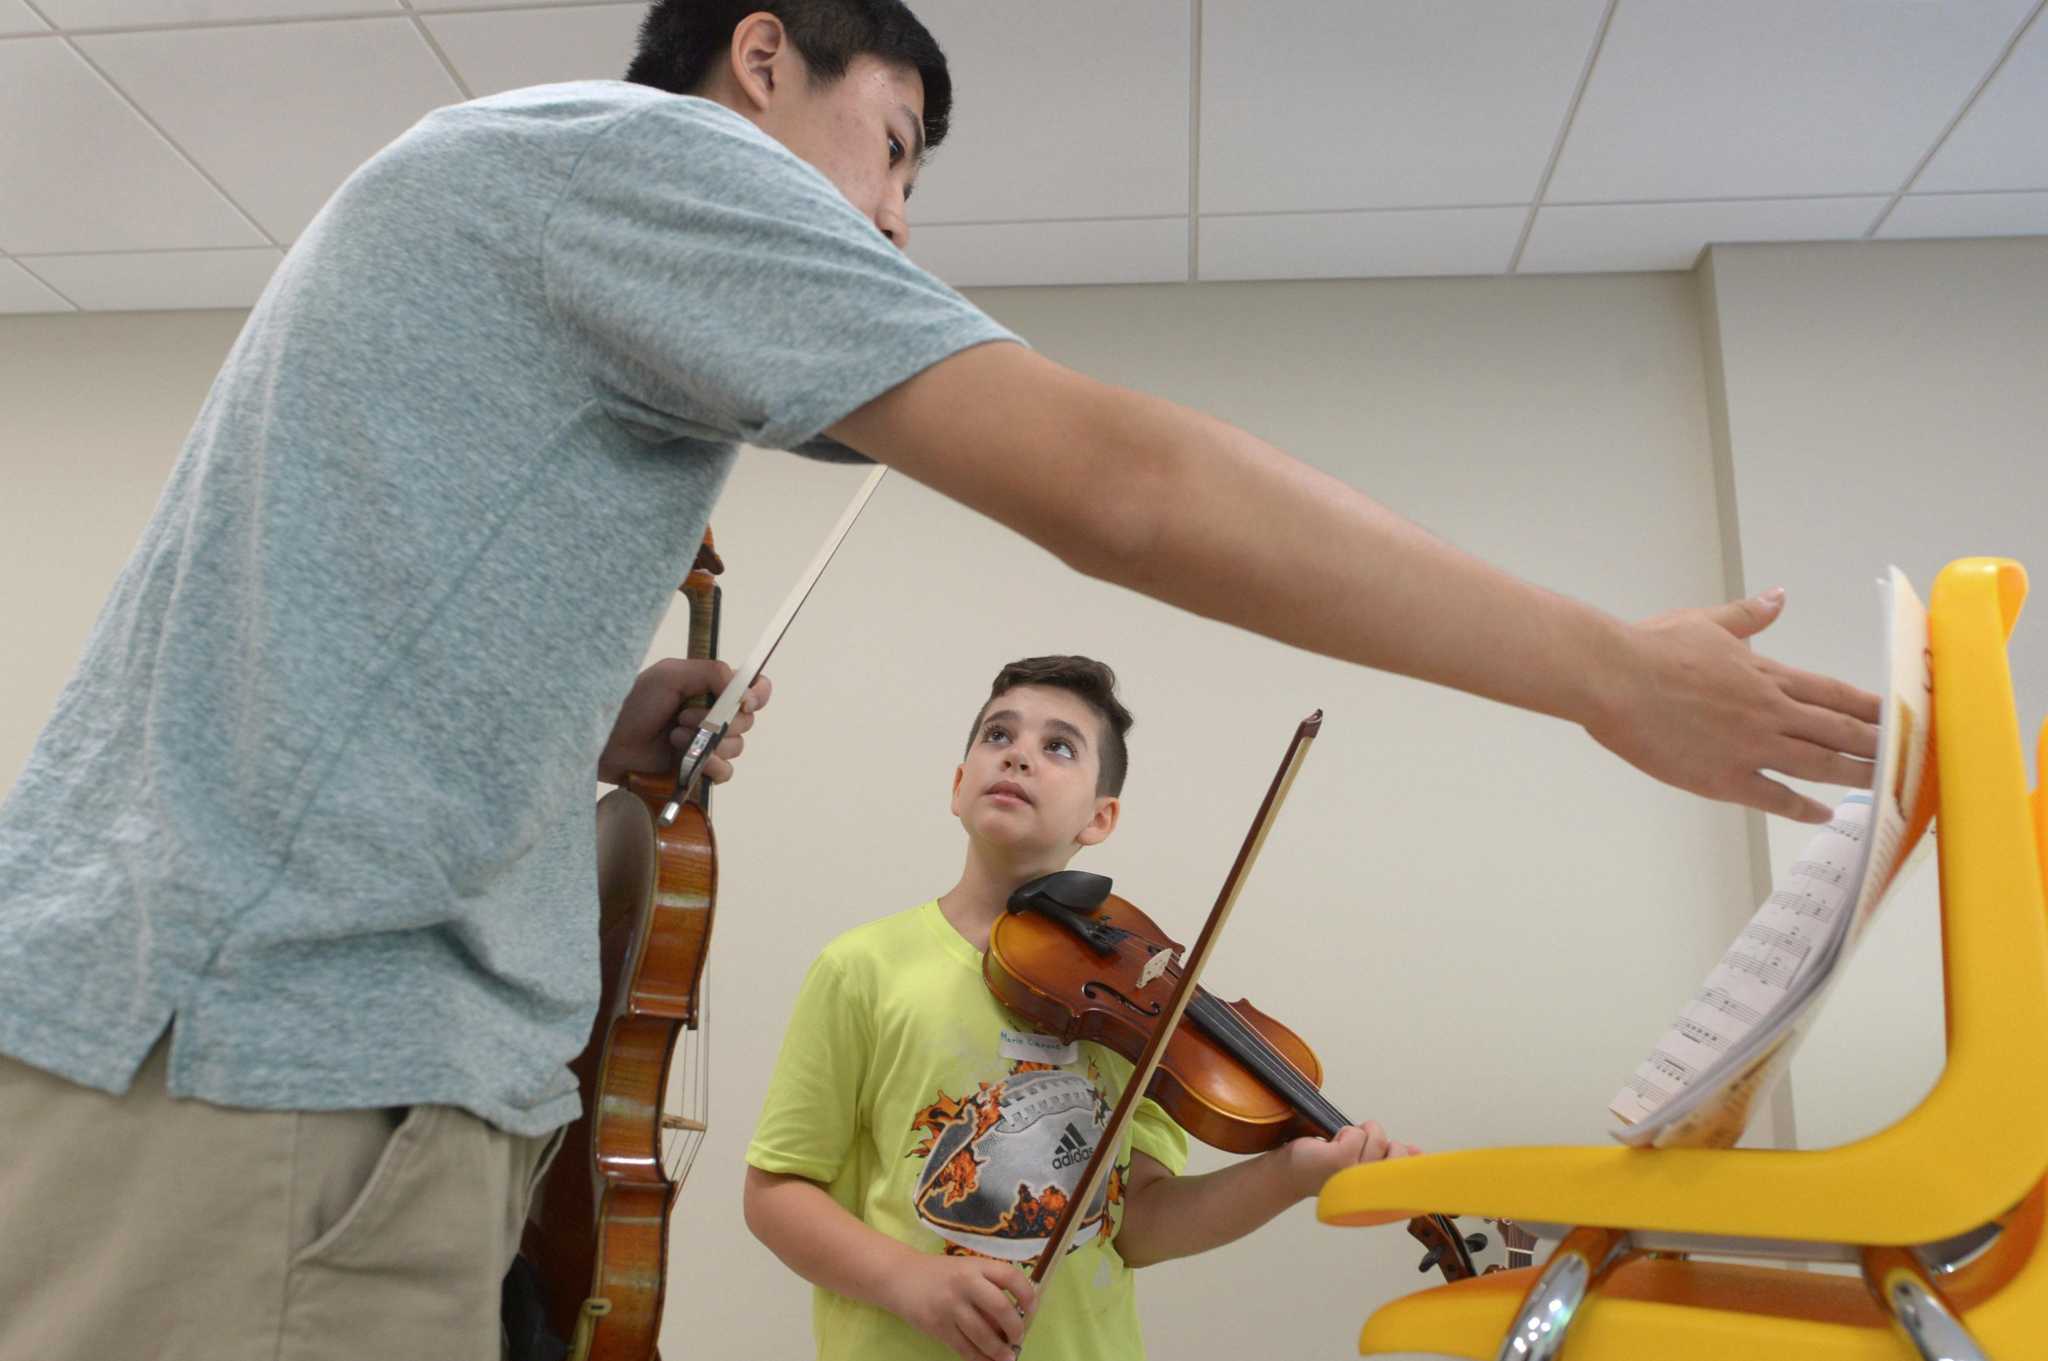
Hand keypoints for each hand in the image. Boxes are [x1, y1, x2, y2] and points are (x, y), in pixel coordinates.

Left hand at [595, 659, 770, 786]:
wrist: (607, 741)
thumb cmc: (632, 702)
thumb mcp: (670, 674)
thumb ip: (712, 672)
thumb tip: (743, 691)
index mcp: (710, 688)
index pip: (753, 688)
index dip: (757, 695)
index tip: (745, 701)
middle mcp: (714, 715)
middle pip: (747, 721)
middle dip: (720, 721)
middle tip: (684, 717)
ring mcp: (707, 743)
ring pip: (737, 747)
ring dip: (708, 743)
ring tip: (674, 737)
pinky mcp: (699, 769)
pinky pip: (725, 771)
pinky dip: (712, 766)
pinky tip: (687, 760)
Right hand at [884, 1253, 1037, 1360]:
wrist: (901, 1277)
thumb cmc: (940, 1274)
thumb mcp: (966, 1270)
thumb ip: (988, 1287)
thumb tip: (1013, 1319)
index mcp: (975, 1266)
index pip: (1010, 1276)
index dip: (1027, 1294)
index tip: (1032, 1309)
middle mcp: (964, 1283)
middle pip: (1000, 1307)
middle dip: (1015, 1328)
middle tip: (1018, 1337)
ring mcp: (949, 1306)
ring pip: (983, 1334)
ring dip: (1000, 1350)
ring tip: (1008, 1357)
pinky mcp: (937, 1326)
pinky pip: (964, 1348)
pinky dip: (980, 1359)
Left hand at [1282, 1120, 1419, 1200]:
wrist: (1294, 1172)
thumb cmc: (1329, 1169)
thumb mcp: (1365, 1165)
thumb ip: (1391, 1161)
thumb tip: (1418, 1152)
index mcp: (1379, 1197)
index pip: (1408, 1179)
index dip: (1412, 1161)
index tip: (1412, 1152)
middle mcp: (1370, 1192)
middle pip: (1397, 1153)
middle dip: (1382, 1141)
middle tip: (1363, 1146)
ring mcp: (1356, 1177)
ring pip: (1377, 1138)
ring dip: (1360, 1134)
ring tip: (1344, 1145)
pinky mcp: (1339, 1161)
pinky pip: (1357, 1133)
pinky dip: (1346, 1132)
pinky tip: (1333, 1144)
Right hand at [1587, 589, 1880, 822]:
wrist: (1613, 678)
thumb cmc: (1651, 648)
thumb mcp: (1705, 622)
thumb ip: (1748, 616)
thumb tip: (1778, 597)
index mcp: (1764, 673)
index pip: (1832, 692)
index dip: (1869, 706)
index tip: (1897, 715)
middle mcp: (1768, 711)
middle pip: (1838, 731)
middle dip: (1877, 744)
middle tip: (1910, 757)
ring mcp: (1750, 747)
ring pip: (1819, 764)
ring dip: (1856, 775)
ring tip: (1884, 786)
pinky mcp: (1723, 776)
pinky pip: (1774, 796)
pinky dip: (1803, 807)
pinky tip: (1824, 812)